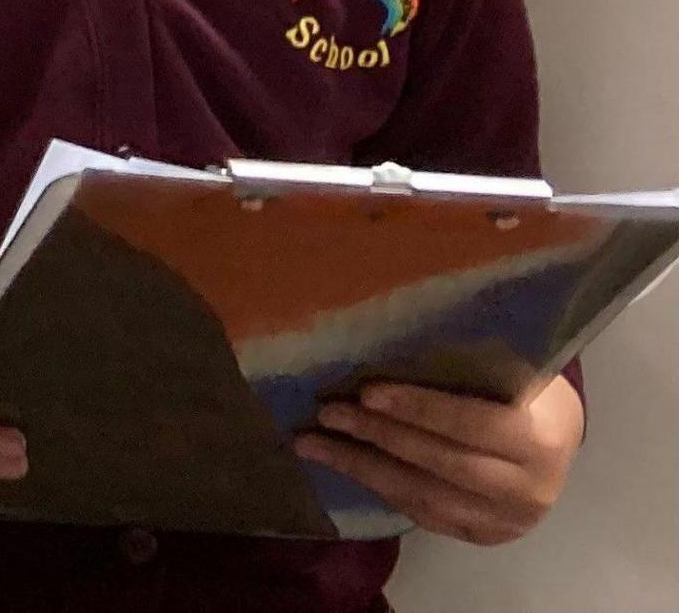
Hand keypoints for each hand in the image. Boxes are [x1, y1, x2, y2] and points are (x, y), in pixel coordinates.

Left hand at [296, 375, 582, 545]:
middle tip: (327, 412)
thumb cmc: (524, 391)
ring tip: (311, 441)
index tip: (367, 391)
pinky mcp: (482, 534)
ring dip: (360, 466)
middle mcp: (529, 488)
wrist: (555, 442)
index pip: (471, 424)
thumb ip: (470, 362)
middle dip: (378, 436)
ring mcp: (506, 520)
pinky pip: (421, 513)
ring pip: (423, 495)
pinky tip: (340, 463)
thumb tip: (388, 332)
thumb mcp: (514, 369)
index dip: (418, 408)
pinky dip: (377, 486)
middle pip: (440, 463)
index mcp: (540, 439)